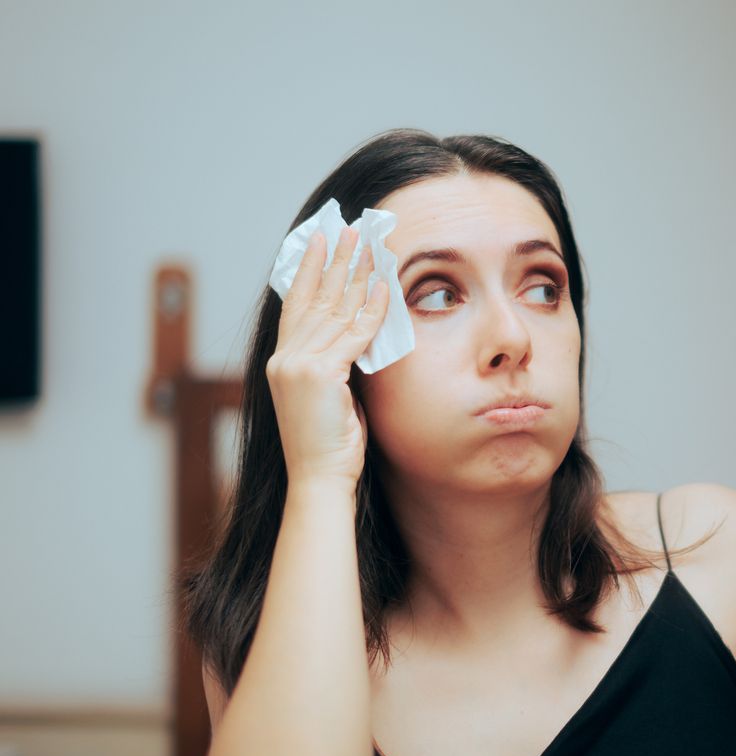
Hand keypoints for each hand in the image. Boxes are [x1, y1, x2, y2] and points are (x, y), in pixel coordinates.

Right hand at [265, 226, 389, 491]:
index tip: (319, 241)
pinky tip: (383, 286)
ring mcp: (298, 365)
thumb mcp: (330, 396)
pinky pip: (353, 334)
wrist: (319, 479)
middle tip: (348, 228)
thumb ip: (336, 363)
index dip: (307, 270)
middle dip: (333, 260)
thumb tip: (359, 334)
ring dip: (355, 274)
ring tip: (369, 245)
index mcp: (282, 362)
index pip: (295, 304)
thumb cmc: (329, 445)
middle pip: (314, 297)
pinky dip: (371, 309)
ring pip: (334, 309)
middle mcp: (285, 358)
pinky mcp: (319, 374)